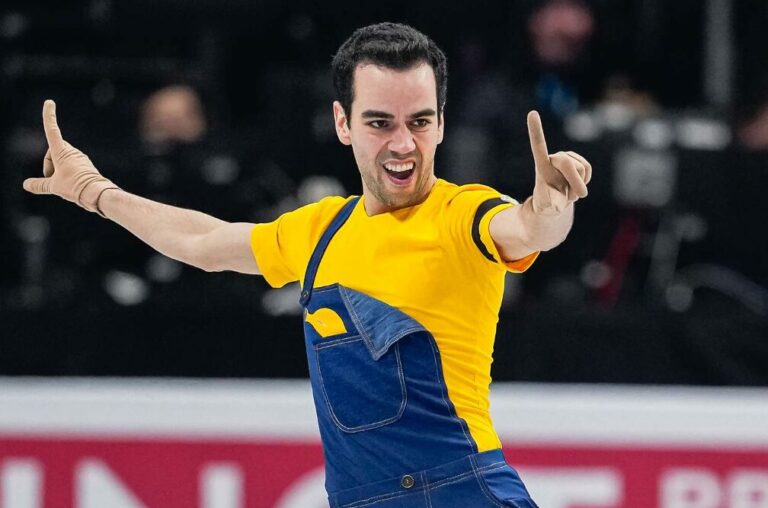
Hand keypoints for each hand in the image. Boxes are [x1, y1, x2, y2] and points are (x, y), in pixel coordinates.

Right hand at [23, 100, 118, 215]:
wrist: (97, 193)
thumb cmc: (75, 187)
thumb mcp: (54, 186)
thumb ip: (39, 184)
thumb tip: (26, 185)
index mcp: (62, 151)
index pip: (52, 130)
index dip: (49, 116)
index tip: (49, 102)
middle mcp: (72, 152)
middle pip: (53, 154)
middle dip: (49, 166)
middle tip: (55, 180)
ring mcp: (80, 158)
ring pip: (62, 162)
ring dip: (58, 172)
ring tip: (66, 185)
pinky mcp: (86, 165)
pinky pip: (71, 167)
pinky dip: (67, 175)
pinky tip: (74, 186)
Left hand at [527, 110, 591, 214]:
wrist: (556, 203)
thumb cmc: (547, 204)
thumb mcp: (545, 207)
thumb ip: (550, 204)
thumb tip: (558, 204)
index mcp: (542, 165)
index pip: (538, 145)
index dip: (536, 130)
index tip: (532, 113)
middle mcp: (554, 157)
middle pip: (569, 165)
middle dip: (576, 182)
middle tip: (576, 198)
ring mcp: (567, 158)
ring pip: (582, 169)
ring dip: (579, 186)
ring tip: (568, 192)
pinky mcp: (578, 161)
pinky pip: (588, 170)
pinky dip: (585, 182)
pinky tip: (576, 186)